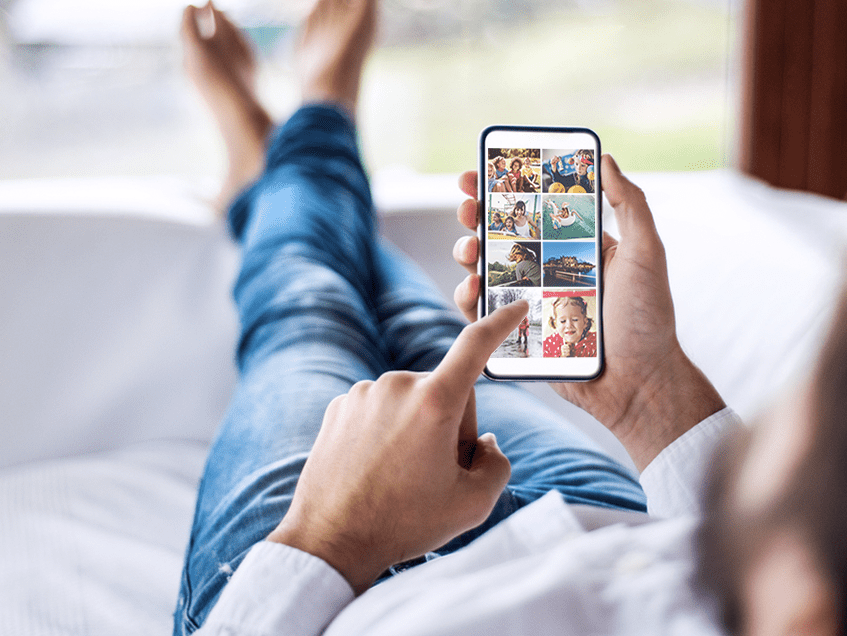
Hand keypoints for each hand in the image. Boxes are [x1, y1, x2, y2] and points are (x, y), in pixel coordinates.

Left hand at [266, 302, 521, 593]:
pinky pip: (380, 410)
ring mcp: (364, 393)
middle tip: (436, 473)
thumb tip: (485, 442)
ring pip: (411, 402)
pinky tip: (376, 468)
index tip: (516, 304)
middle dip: (450, 425)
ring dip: (416, 429)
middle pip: (446, 392)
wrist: (330, 540)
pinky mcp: (340, 405)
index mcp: (434, 401)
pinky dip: (386, 433)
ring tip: (401, 477)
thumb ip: (496, 463)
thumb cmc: (404, 523)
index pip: (475, 346)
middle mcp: (397, 384)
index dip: (500, 323)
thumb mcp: (473, 503)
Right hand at [453, 155, 723, 469]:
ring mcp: (531, 303)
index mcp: (576, 247)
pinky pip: (484, 314)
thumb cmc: (649, 319)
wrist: (640, 385)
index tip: (480, 171)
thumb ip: (630, 205)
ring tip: (468, 249)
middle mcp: (550, 272)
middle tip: (467, 206)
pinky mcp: (518, 335)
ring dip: (468, 253)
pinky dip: (469, 298)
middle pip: (502, 235)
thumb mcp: (646, 253)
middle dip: (477, 215)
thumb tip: (606, 159)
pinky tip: (472, 288)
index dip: (506, 189)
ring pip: (487, 270)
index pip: (536, 209)